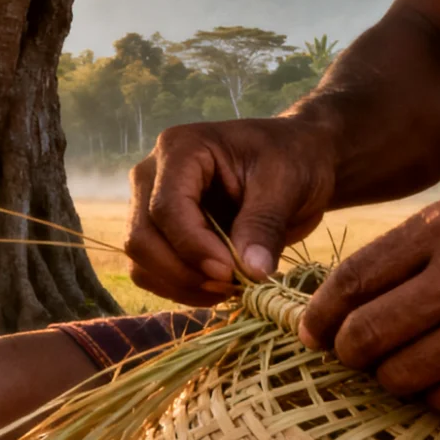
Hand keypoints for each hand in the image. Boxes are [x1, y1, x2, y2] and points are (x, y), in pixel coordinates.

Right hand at [126, 118, 337, 305]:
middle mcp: (152, 176)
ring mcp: (150, 205)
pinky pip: (151, 272)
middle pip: (142, 237)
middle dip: (183, 271)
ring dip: (180, 285)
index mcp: (181, 149)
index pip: (166, 207)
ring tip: (230, 287)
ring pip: (140, 260)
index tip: (232, 273)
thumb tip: (251, 272)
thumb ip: (264, 224)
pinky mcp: (159, 233)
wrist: (299, 161)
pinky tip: (220, 288)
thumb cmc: (293, 159)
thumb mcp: (287, 184)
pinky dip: (181, 289)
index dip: (193, 246)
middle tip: (233, 284)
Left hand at [299, 196, 439, 414]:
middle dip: (347, 352)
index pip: (352, 281)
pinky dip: (434, 396)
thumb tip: (328, 310)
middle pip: (366, 335)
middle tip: (351, 354)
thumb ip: (399, 256)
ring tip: (401, 363)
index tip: (311, 332)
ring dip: (389, 377)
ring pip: (400, 376)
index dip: (320, 315)